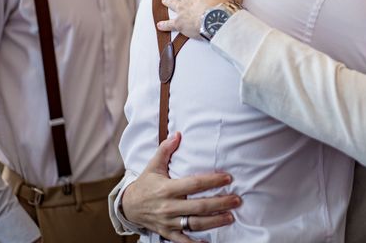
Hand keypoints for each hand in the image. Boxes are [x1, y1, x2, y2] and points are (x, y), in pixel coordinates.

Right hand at [121, 132, 240, 241]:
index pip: (194, 184)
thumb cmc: (145, 184)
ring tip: (231, 217)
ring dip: (215, 221)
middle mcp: (169, 206)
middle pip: (199, 206)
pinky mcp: (167, 233)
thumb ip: (165, 149)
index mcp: (167, 188)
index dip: (212, 181)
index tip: (228, 178)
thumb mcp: (153, 165)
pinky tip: (209, 242)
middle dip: (220, 203)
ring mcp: (168, 222)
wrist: (128, 206)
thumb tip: (178, 134)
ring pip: (195, 223)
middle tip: (237, 200)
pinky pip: (182, 240)